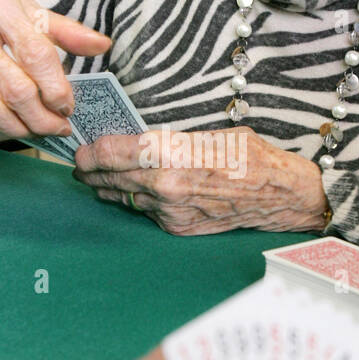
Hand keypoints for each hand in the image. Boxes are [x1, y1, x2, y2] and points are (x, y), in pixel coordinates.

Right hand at [0, 0, 110, 162]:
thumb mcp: (26, 0)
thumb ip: (63, 28)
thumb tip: (102, 45)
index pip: (35, 55)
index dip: (56, 88)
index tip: (68, 106)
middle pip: (12, 88)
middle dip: (41, 117)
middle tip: (57, 126)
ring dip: (14, 129)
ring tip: (34, 132)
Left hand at [73, 126, 328, 234]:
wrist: (279, 195)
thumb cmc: (250, 156)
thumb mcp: (209, 133)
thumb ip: (171, 139)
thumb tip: (142, 140)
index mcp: (170, 154)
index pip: (110, 152)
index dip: (90, 150)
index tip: (81, 147)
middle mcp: (164, 185)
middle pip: (109, 177)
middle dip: (90, 170)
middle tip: (79, 164)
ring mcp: (169, 210)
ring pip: (123, 197)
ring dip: (107, 187)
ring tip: (97, 178)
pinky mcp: (176, 227)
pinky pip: (145, 212)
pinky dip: (137, 201)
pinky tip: (134, 191)